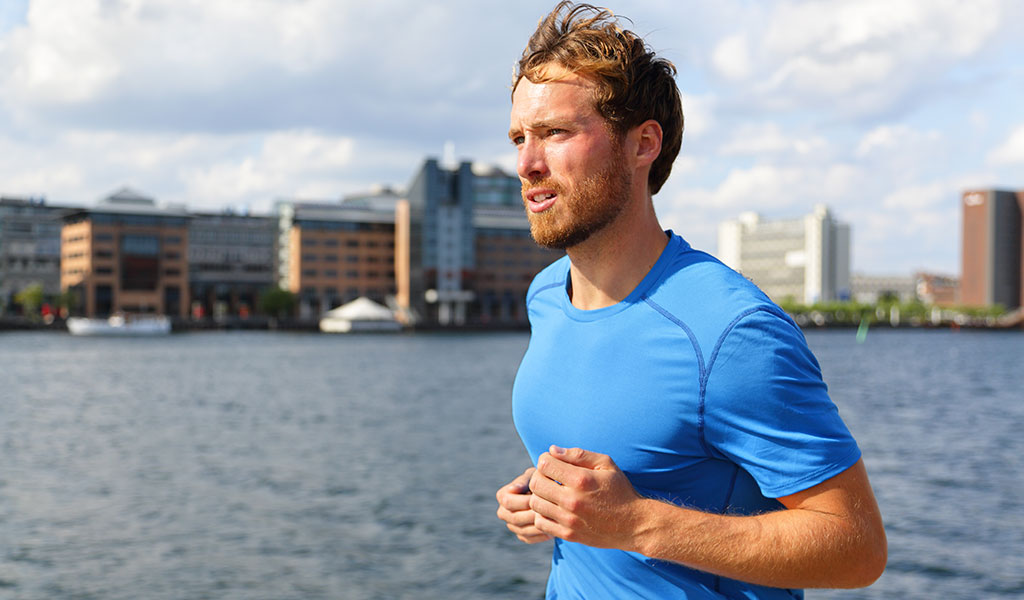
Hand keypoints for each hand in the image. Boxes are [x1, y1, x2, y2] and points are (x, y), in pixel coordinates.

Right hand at [496, 467, 552, 543]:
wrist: (547, 492)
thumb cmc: (540, 480)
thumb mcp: (532, 476)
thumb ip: (524, 481)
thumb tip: (513, 489)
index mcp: (502, 496)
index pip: (508, 502)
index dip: (524, 501)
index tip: (540, 497)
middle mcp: (503, 513)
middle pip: (515, 518)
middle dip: (533, 514)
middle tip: (551, 511)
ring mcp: (512, 526)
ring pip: (523, 531)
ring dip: (539, 525)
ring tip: (554, 519)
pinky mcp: (522, 536)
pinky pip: (530, 539)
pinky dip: (542, 534)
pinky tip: (554, 527)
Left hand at [528, 445, 647, 549]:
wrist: (634, 524)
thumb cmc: (620, 490)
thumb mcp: (606, 464)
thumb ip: (579, 454)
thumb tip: (553, 450)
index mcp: (581, 480)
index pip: (544, 464)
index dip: (545, 459)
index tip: (553, 462)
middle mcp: (572, 500)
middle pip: (535, 483)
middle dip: (539, 475)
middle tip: (549, 476)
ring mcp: (569, 520)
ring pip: (535, 504)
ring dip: (539, 495)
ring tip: (551, 493)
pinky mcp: (568, 535)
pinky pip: (541, 522)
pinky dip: (542, 514)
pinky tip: (554, 509)